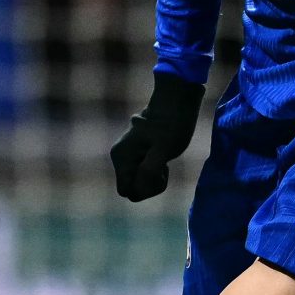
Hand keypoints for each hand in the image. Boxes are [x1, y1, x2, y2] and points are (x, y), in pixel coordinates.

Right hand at [109, 74, 203, 200]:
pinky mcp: (134, 155)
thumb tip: (138, 188)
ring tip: (163, 159)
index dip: (144, 188)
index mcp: (122, 157)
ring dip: (153, 178)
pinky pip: (140, 175)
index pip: (126, 191)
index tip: (159, 172)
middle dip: (149, 184)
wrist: (175, 104)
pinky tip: (160, 157)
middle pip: (132, 189)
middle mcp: (119, 157)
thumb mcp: (165, 149)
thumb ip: (150, 170)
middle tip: (163, 166)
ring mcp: (125, 156)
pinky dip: (153, 172)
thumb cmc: (172, 124)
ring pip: (137, 183)